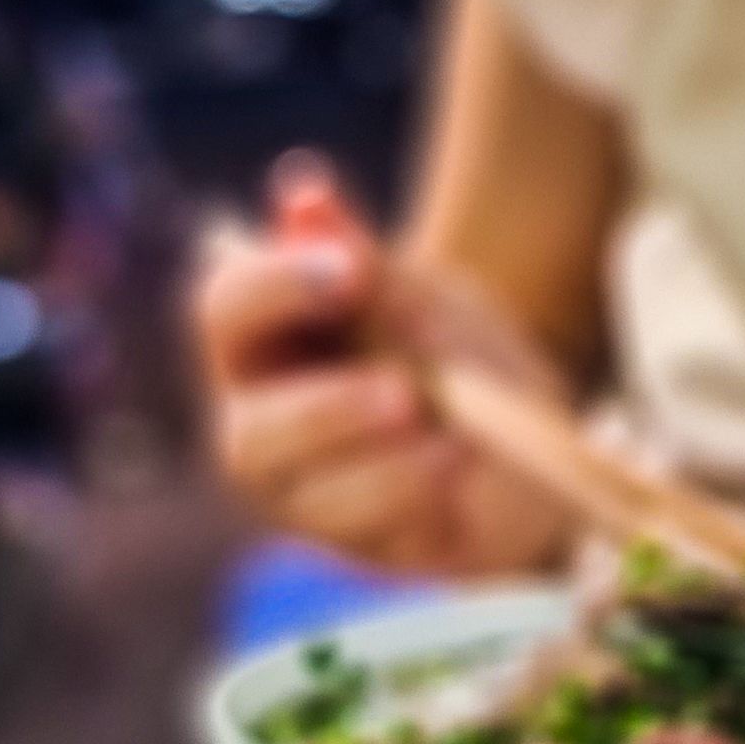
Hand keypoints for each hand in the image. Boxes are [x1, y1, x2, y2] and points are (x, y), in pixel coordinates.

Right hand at [195, 153, 576, 574]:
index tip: (352, 269)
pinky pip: (375, 541)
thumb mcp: (411, 290)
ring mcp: (303, 501)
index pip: (224, 310)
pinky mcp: (360, 549)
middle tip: (406, 393)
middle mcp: (259, 428)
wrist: (520, 425)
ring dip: (383, 473)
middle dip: (328, 414)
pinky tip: (462, 478)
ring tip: (452, 441)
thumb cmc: (441, 344)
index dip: (276, 287)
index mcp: (257, 345)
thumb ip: (355, 253)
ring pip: (307, 501)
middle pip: (250, 436)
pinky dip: (422, 505)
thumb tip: (301, 194)